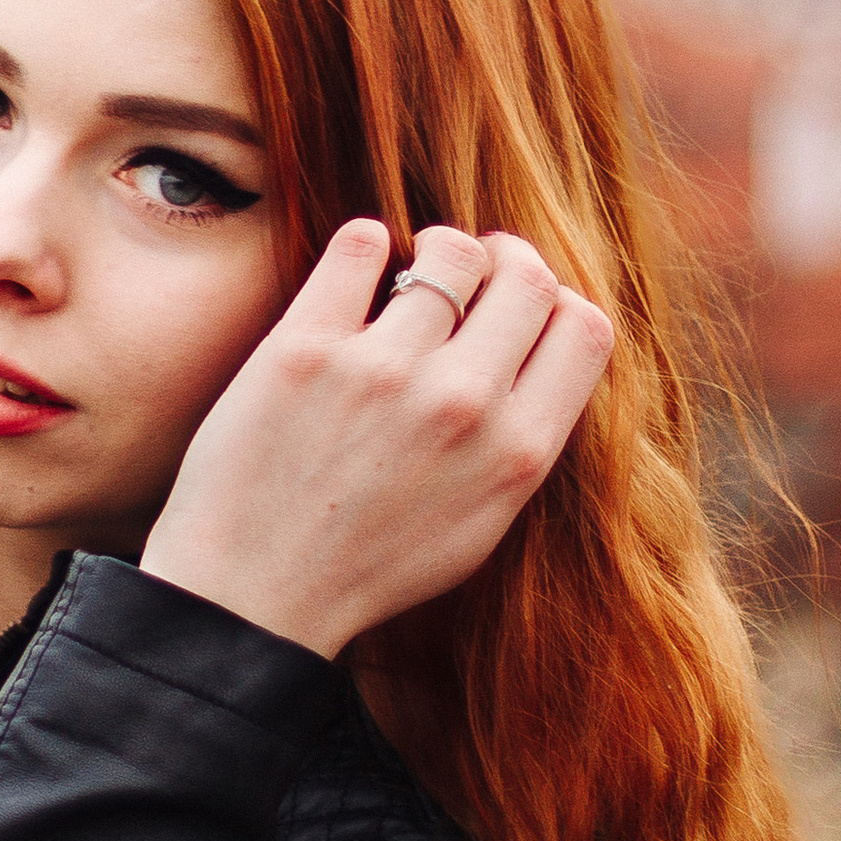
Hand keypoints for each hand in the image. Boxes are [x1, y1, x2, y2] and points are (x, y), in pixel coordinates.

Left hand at [137, 219, 614, 656]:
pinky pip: (361, 243)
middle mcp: (462, 406)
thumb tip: (541, 348)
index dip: (558, 304)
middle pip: (528, 276)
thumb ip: (519, 442)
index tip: (518, 311)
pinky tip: (355, 272)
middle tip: (468, 275)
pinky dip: (366, 243)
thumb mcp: (477, 525)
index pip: (587, 328)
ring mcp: (383, 372)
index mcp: (517, 453)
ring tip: (407, 272)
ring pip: (451, 251)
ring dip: (436, 249)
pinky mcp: (304, 349)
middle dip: (505, 262)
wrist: (254, 597)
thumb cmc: (367, 564)